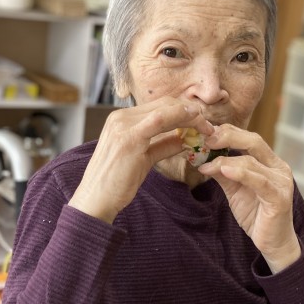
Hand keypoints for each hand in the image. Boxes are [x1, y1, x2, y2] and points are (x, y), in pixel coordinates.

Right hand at [69, 98, 212, 222]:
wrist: (95, 200)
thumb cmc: (116, 183)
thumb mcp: (143, 159)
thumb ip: (162, 145)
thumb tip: (185, 139)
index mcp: (120, 120)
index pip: (158, 106)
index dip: (183, 111)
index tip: (201, 121)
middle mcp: (120, 118)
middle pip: (164, 103)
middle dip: (190, 112)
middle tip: (208, 125)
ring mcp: (123, 126)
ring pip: (165, 109)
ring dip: (190, 116)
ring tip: (207, 128)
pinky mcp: (129, 139)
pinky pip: (161, 121)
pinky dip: (181, 121)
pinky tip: (195, 130)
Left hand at [198, 125, 300, 271]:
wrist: (272, 243)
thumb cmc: (256, 214)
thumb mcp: (234, 190)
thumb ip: (223, 173)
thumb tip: (202, 158)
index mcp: (270, 162)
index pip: (249, 138)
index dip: (228, 132)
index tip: (205, 133)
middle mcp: (278, 168)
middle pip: (253, 141)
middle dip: (227, 137)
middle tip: (205, 140)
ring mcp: (281, 182)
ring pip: (251, 162)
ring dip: (224, 160)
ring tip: (205, 164)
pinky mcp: (279, 198)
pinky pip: (259, 182)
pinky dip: (240, 173)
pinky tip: (223, 170)